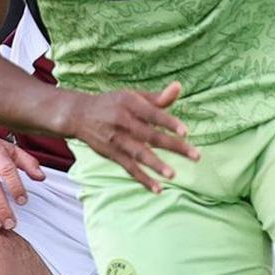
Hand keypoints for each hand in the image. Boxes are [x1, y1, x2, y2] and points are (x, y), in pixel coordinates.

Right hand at [66, 82, 199, 192]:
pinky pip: (129, 168)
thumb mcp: (132, 96)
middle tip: (196, 155)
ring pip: (138, 154)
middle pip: (150, 136)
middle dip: (173, 146)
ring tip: (173, 174)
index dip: (168, 122)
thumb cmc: (113, 104)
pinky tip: (158, 189)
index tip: (185, 132)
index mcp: (130, 104)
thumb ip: (157, 98)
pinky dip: (143, 179)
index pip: (152, 114)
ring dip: (155, 164)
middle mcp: (122, 121)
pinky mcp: (112, 154)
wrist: (79, 114)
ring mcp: (117, 139)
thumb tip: (179, 86)